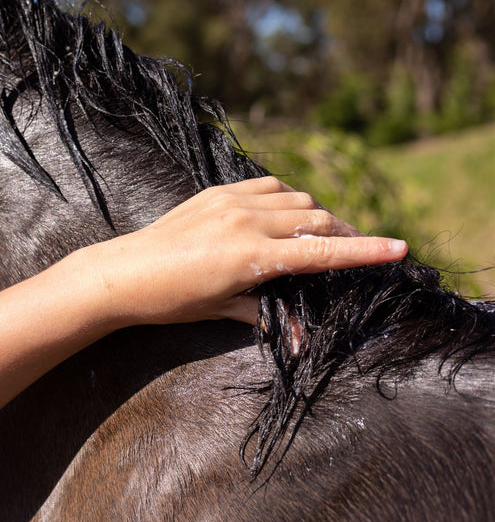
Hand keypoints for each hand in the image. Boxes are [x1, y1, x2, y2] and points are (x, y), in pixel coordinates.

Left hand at [83, 176, 407, 326]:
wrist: (122, 273)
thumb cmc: (170, 301)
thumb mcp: (223, 310)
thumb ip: (268, 312)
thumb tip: (303, 335)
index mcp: (250, 255)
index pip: (321, 250)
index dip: (364, 250)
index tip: (400, 248)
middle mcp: (246, 220)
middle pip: (316, 217)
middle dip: (345, 231)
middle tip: (359, 247)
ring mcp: (231, 200)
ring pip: (295, 197)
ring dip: (316, 213)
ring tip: (322, 233)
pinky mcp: (216, 191)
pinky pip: (266, 185)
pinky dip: (286, 197)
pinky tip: (284, 213)